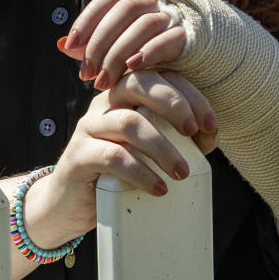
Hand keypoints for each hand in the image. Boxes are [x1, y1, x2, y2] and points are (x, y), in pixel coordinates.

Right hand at [23, 71, 217, 250]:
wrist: (68, 203)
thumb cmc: (115, 172)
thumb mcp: (147, 148)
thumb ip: (173, 134)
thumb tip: (209, 133)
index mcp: (124, 93)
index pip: (159, 76)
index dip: (189, 95)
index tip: (210, 124)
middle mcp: (104, 102)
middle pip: (138, 83)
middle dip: (173, 104)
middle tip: (194, 133)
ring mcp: (89, 127)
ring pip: (128, 122)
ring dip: (162, 147)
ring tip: (181, 172)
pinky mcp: (79, 156)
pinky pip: (112, 156)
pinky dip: (141, 172)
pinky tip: (158, 187)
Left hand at [59, 0, 186, 89]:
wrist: (182, 65)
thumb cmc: (138, 54)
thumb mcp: (110, 50)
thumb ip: (88, 47)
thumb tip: (59, 44)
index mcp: (131, 0)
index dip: (87, 19)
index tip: (70, 45)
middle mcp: (152, 3)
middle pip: (125, 10)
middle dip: (100, 43)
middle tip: (86, 75)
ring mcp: (170, 18)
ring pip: (145, 24)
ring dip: (120, 53)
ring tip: (103, 82)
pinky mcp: (186, 37)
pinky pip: (170, 38)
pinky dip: (150, 51)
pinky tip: (133, 68)